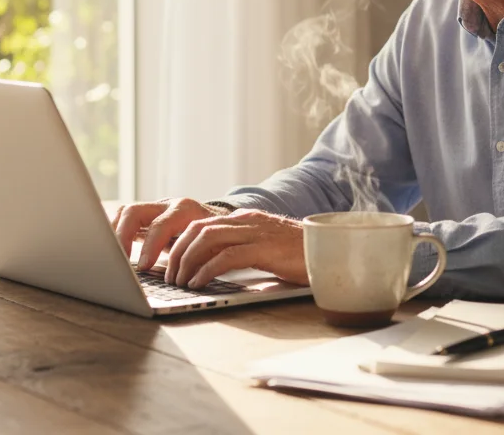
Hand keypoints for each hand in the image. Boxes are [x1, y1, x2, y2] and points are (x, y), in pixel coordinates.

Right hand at [111, 198, 231, 269]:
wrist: (225, 220)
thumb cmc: (219, 237)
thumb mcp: (214, 246)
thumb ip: (198, 257)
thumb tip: (185, 279)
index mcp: (186, 211)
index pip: (161, 224)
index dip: (150, 246)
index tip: (143, 267)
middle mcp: (167, 205)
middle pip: (135, 211)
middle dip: (122, 237)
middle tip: (119, 262)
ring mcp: (155, 208)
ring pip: (126, 213)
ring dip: (115, 234)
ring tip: (111, 256)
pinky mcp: (148, 217)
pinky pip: (125, 219)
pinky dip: (116, 233)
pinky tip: (113, 250)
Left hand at [164, 209, 306, 288]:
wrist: (332, 250)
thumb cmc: (300, 255)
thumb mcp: (265, 247)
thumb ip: (242, 249)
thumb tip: (213, 266)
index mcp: (245, 219)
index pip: (202, 224)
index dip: (181, 243)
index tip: (171, 264)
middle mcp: (247, 221)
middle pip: (198, 229)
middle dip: (178, 252)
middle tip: (171, 276)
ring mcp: (256, 232)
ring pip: (207, 239)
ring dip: (188, 261)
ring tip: (181, 282)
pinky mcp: (264, 248)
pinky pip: (226, 256)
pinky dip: (207, 270)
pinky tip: (199, 284)